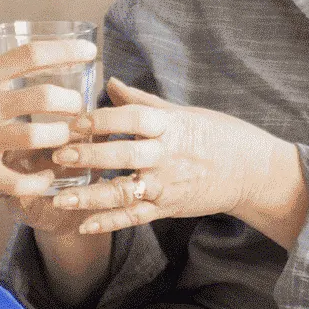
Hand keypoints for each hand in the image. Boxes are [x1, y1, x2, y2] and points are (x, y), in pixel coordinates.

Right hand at [0, 39, 91, 198]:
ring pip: (40, 135)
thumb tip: (26, 66)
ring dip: (62, 137)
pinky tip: (47, 178)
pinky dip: (42, 181)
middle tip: (77, 107)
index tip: (89, 52)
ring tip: (67, 139)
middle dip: (72, 102)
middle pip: (45, 95)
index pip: (31, 54)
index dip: (67, 51)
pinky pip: (21, 181)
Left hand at [36, 78, 308, 243]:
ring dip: (91, 197)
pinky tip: (84, 225)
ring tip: (60, 198)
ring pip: (125, 192)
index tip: (75, 119)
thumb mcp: (182, 112)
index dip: (103, 118)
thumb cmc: (216, 135)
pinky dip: (110, 223)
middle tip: (57, 155)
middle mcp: (167, 156)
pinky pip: (135, 218)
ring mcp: (167, 185)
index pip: (133, 119)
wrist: (251, 172)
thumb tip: (110, 83)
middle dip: (90, 156)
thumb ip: (142, 101)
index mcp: (170, 126)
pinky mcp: (167, 209)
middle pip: (124, 156)